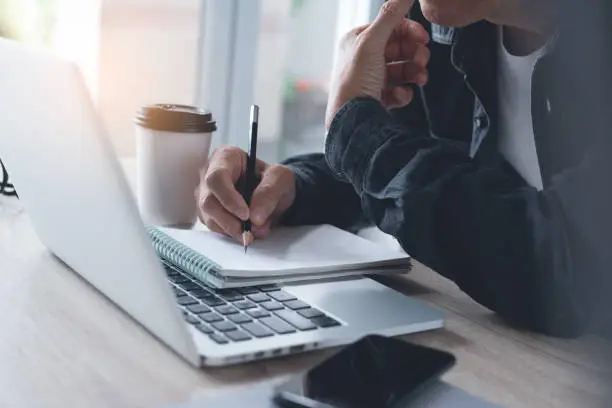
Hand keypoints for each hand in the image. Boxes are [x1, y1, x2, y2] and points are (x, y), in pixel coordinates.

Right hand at [195, 145, 295, 244]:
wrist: (274, 193)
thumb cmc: (273, 179)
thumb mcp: (280, 178)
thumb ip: (269, 193)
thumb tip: (255, 217)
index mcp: (224, 157)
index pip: (216, 178)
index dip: (228, 198)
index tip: (245, 214)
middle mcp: (209, 175)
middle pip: (208, 201)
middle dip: (230, 221)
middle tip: (250, 231)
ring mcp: (206, 195)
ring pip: (209, 218)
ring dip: (233, 230)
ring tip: (257, 231)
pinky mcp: (209, 213)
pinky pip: (215, 228)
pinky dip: (233, 234)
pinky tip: (250, 231)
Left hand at [325, 0, 429, 128]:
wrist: (351, 119)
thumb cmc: (355, 81)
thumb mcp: (372, 42)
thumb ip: (390, 16)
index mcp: (356, 41)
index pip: (389, 28)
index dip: (408, 32)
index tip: (423, 38)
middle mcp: (362, 59)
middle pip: (398, 49)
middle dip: (414, 54)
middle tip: (423, 60)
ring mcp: (370, 79)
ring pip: (401, 70)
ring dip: (414, 72)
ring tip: (420, 79)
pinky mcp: (376, 99)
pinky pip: (397, 91)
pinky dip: (403, 93)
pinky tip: (400, 95)